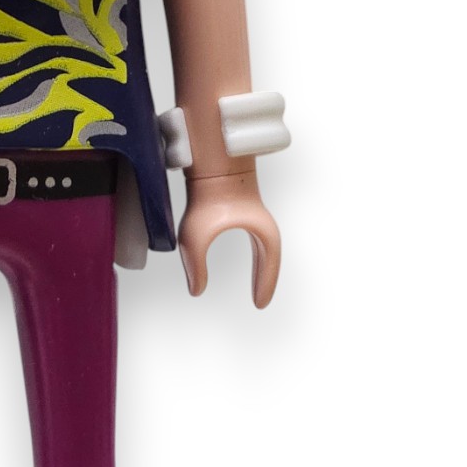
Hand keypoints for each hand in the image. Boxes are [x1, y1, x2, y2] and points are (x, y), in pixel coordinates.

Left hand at [177, 169, 280, 307]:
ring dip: (263, 268)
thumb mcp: (195, 236)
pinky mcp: (246, 209)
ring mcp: (256, 216)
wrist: (211, 161)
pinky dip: (257, 255)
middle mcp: (263, 225)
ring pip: (266, 249)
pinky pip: (257, 240)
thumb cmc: (205, 195)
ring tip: (258, 287)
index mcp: (262, 233)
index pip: (269, 265)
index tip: (259, 305)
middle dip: (266, 280)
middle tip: (259, 302)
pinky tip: (251, 262)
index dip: (265, 285)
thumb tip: (196, 291)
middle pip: (271, 259)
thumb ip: (195, 265)